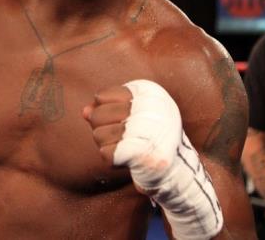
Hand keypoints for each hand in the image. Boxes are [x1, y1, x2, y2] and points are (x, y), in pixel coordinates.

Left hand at [84, 80, 222, 239]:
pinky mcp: (137, 150)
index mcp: (149, 92)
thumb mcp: (132, 118)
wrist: (180, 172)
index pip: (101, 96)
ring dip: (107, 146)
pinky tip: (129, 159)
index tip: (123, 122)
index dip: (104, 113)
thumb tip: (84, 111)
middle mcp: (149, 106)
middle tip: (124, 139)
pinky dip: (112, 160)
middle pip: (97, 114)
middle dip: (102, 130)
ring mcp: (144, 128)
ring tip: (128, 148)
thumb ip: (106, 110)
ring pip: (98, 134)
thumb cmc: (152, 140)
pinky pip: (104, 153)